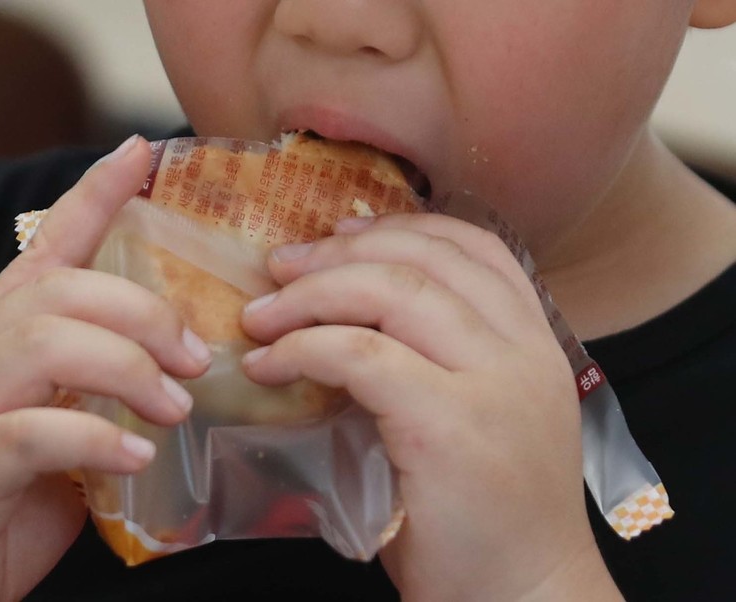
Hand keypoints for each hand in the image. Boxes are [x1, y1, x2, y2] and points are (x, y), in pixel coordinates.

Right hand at [0, 136, 211, 600]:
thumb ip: (89, 395)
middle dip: (141, 311)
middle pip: (59, 292)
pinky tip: (137, 455)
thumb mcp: (41, 427)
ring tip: (175, 406)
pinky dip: (93, 438)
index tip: (141, 150)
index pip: (45, 248)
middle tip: (195, 357)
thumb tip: (173, 382)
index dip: (92, 194)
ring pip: (42, 344)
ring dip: (126, 367)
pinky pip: (29, 436)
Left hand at [241, 214, 619, 599]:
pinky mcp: (449, 426)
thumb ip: (437, 359)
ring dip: (311, 294)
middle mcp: (523, 352)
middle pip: (424, 259)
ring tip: (261, 316)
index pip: (474, 246)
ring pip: (391, 294)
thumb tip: (343, 314)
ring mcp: (493, 385)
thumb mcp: (478, 416)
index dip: (400, 226)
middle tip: (279, 269)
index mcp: (535, 342)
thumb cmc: (486, 517)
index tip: (339, 233)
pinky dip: (304, 349)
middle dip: (339, 252)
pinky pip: (361, 356)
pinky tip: (269, 366)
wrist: (523, 597)